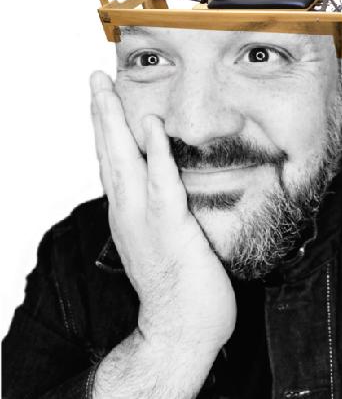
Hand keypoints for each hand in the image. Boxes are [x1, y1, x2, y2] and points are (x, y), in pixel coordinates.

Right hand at [90, 70, 235, 353]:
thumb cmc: (178, 284)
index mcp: (128, 214)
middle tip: (94, 80)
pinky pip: (161, 183)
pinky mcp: (170, 228)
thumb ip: (157, 210)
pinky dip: (154, 153)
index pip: (112, 163)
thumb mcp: (161, 240)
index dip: (106, 131)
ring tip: (105, 89)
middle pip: (109, 154)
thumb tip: (163, 187)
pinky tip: (150, 126)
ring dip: (114, 123)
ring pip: (124, 161)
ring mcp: (145, 220)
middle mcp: (128, 213)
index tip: (103, 102)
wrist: (182, 326)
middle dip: (101, 114)